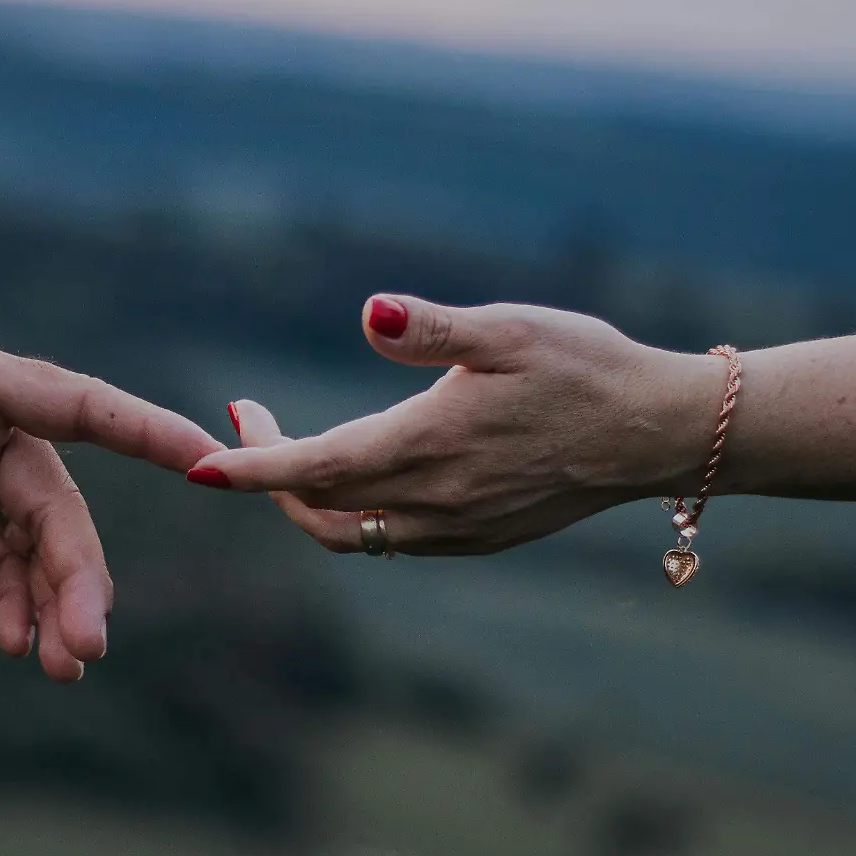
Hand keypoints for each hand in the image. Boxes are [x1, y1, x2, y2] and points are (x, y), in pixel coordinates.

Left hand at [0, 255, 223, 680]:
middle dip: (80, 576)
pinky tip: (14, 644)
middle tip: (86, 646)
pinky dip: (16, 603)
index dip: (147, 431)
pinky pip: (3, 564)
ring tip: (60, 666)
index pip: (83, 406)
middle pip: (62, 508)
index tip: (207, 457)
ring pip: (41, 546)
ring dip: (56, 603)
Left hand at [187, 293, 723, 555]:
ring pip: (348, 534)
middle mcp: (433, 501)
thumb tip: (371, 314)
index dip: (248, 467)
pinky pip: (389, 541)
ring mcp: (455, 529)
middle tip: (249, 416)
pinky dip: (351, 514)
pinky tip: (357, 470)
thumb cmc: (586, 366)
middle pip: (315, 507)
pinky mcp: (478, 538)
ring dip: (305, 498)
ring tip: (289, 446)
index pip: (311, 467)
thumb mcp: (511, 328)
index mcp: (428, 445)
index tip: (197, 464)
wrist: (658, 433)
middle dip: (268, 470)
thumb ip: (433, 328)